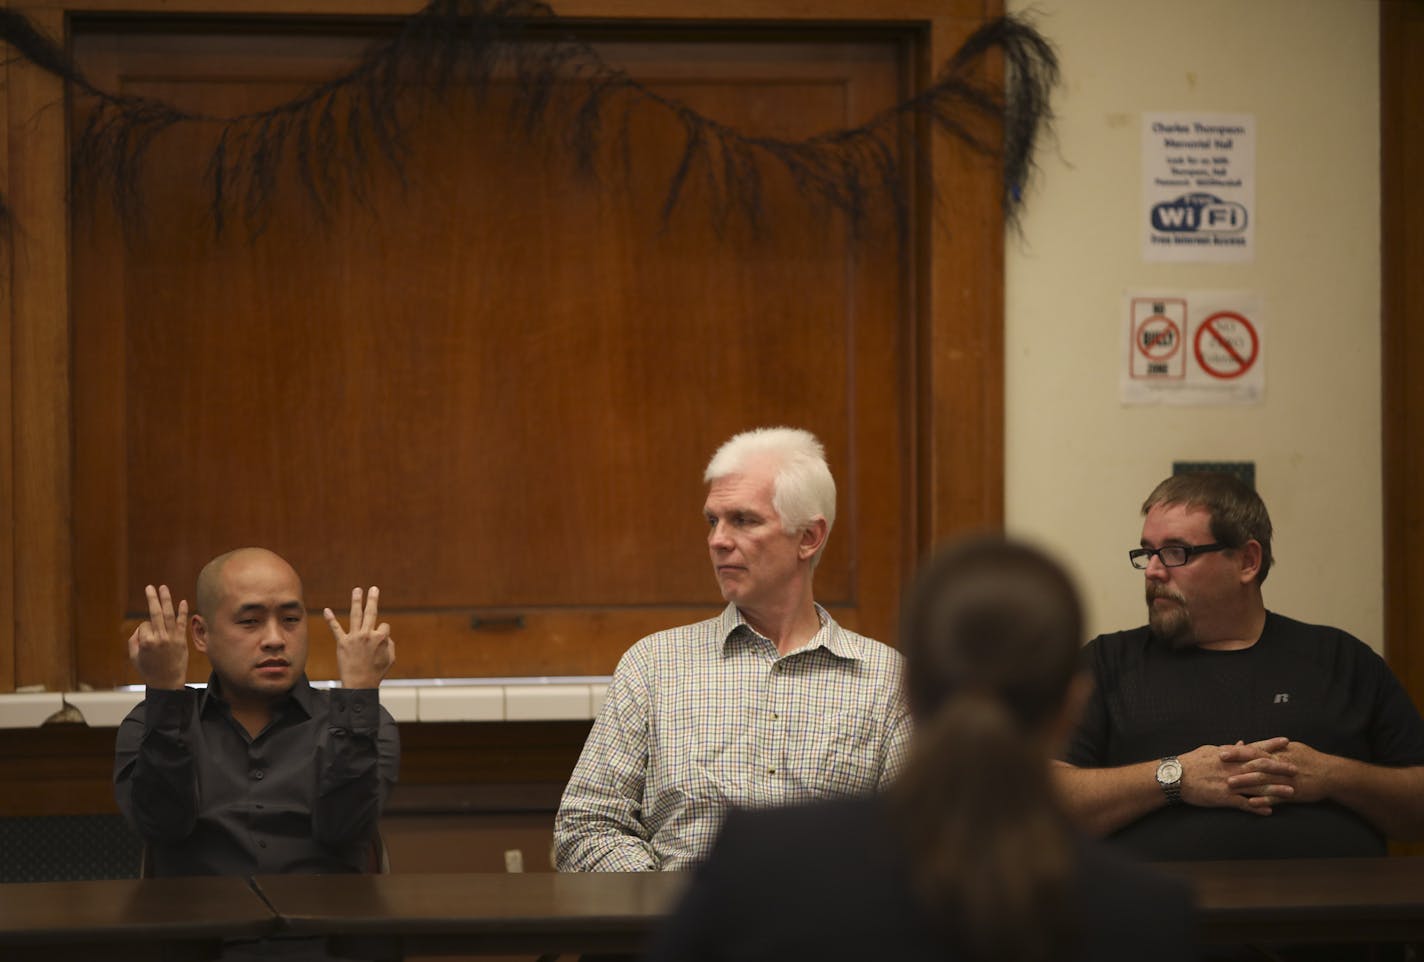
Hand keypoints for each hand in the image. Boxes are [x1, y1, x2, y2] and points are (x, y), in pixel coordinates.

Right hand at [127, 584, 188, 688]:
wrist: (167, 682)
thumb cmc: (149, 670)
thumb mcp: (134, 656)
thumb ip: (134, 640)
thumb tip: (142, 628)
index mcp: (146, 642)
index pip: (144, 625)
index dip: (144, 630)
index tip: (146, 641)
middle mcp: (159, 638)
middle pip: (155, 613)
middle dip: (152, 598)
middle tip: (150, 587)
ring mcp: (172, 638)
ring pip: (168, 615)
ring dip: (166, 599)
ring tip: (163, 588)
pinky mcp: (182, 640)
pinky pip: (182, 623)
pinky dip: (183, 612)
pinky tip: (182, 601)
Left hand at [324, 586, 393, 688]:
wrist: (359, 684)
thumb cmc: (376, 673)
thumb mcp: (391, 659)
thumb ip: (390, 644)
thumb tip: (384, 636)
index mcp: (380, 638)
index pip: (384, 626)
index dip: (383, 633)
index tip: (380, 644)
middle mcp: (367, 634)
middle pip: (371, 612)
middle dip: (372, 599)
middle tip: (373, 588)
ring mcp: (354, 637)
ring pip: (356, 615)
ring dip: (356, 601)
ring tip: (357, 590)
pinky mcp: (342, 643)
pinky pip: (335, 628)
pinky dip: (330, 619)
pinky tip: (326, 610)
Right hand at [1177, 739, 1294, 814]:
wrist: (1175, 777)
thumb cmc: (1191, 762)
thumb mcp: (1209, 750)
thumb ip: (1227, 748)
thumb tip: (1240, 743)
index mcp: (1230, 755)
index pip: (1254, 748)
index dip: (1271, 745)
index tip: (1286, 742)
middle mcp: (1233, 768)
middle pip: (1261, 767)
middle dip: (1280, 768)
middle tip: (1296, 769)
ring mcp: (1230, 783)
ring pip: (1257, 787)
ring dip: (1275, 790)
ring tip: (1291, 792)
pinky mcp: (1224, 798)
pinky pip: (1244, 804)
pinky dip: (1257, 808)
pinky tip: (1269, 811)